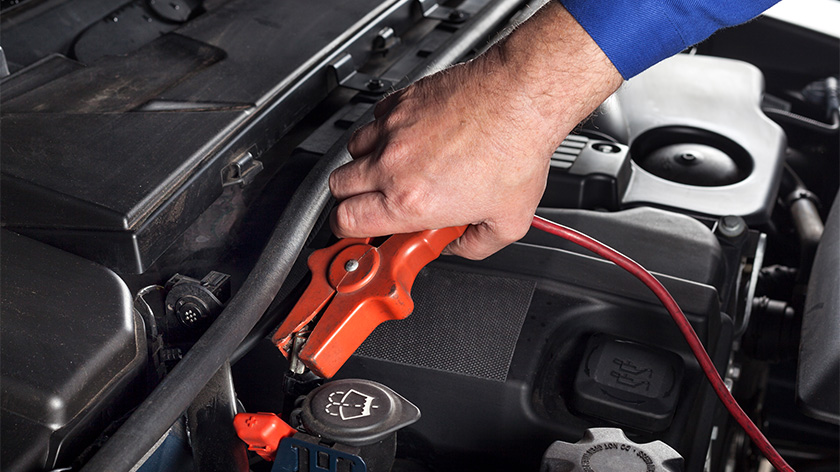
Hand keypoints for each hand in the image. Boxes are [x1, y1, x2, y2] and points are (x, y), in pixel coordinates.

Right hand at [329, 2, 621, 258]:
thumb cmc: (516, 150)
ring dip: (367, 163)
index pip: (347, 221)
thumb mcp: (508, 222)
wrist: (522, 96)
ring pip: (352, 150)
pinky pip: (374, 119)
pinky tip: (410, 138)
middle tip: (378, 200)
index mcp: (409, 202)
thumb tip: (461, 246)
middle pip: (338, 186)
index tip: (359, 229)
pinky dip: (383, 131)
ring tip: (396, 168)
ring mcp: (392, 130)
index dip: (347, 229)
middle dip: (353, 197)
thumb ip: (476, 246)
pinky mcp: (401, 102)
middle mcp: (392, 165)